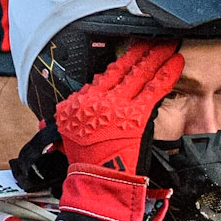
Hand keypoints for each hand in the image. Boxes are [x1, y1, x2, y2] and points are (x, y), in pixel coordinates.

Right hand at [54, 40, 182, 176]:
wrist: (97, 181)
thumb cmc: (84, 165)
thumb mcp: (64, 139)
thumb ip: (62, 124)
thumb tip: (45, 124)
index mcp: (78, 103)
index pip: (101, 77)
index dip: (119, 65)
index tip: (129, 56)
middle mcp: (95, 99)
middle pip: (121, 69)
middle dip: (140, 52)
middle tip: (152, 39)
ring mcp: (117, 105)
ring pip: (140, 74)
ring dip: (156, 57)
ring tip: (168, 45)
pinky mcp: (137, 113)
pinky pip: (154, 88)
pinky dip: (166, 74)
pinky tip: (175, 63)